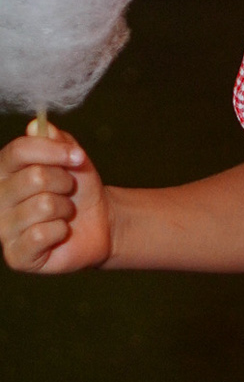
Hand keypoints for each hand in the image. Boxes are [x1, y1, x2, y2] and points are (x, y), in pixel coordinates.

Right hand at [0, 123, 111, 272]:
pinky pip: (42, 234)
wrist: (97, 221)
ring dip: (65, 208)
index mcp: (3, 170)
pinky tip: (59, 232)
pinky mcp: (15, 255)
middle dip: (64, 182)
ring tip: (64, 212)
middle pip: (34, 177)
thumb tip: (36, 126)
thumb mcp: (71, 157)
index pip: (19, 150)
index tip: (78, 156)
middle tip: (68, 190)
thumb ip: (55, 139)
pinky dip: (61, 230)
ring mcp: (3, 229)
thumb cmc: (77, 188)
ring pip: (43, 205)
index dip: (53, 151)